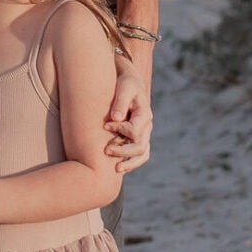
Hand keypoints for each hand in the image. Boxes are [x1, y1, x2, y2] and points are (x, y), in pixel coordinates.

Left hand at [105, 39, 154, 176]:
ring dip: (129, 162)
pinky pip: (140, 155)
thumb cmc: (124, 82)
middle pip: (139, 146)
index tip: (105, 126)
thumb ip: (120, 102)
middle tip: (106, 151)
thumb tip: (115, 118)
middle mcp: (146, 126)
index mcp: (144, 114)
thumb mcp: (124, 87)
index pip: (135, 130)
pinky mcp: (138, 137)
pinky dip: (131, 162)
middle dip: (122, 151)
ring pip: (142, 154)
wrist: (129, 82)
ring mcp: (144, 133)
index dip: (120, 130)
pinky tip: (119, 168)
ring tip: (116, 169)